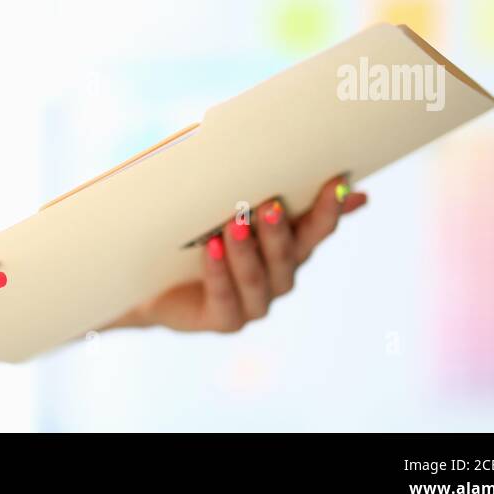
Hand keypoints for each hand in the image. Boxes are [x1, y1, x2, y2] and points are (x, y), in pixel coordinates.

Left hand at [109, 176, 366, 331]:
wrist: (157, 282)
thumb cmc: (200, 235)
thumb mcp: (232, 208)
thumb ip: (270, 192)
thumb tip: (331, 171)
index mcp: (290, 249)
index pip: (317, 230)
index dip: (329, 210)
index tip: (336, 182)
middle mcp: (279, 278)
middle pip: (288, 257)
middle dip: (279, 232)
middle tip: (270, 204)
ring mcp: (254, 304)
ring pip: (256, 279)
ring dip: (246, 251)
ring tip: (234, 224)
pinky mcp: (224, 320)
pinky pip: (224, 298)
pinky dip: (218, 272)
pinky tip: (211, 249)